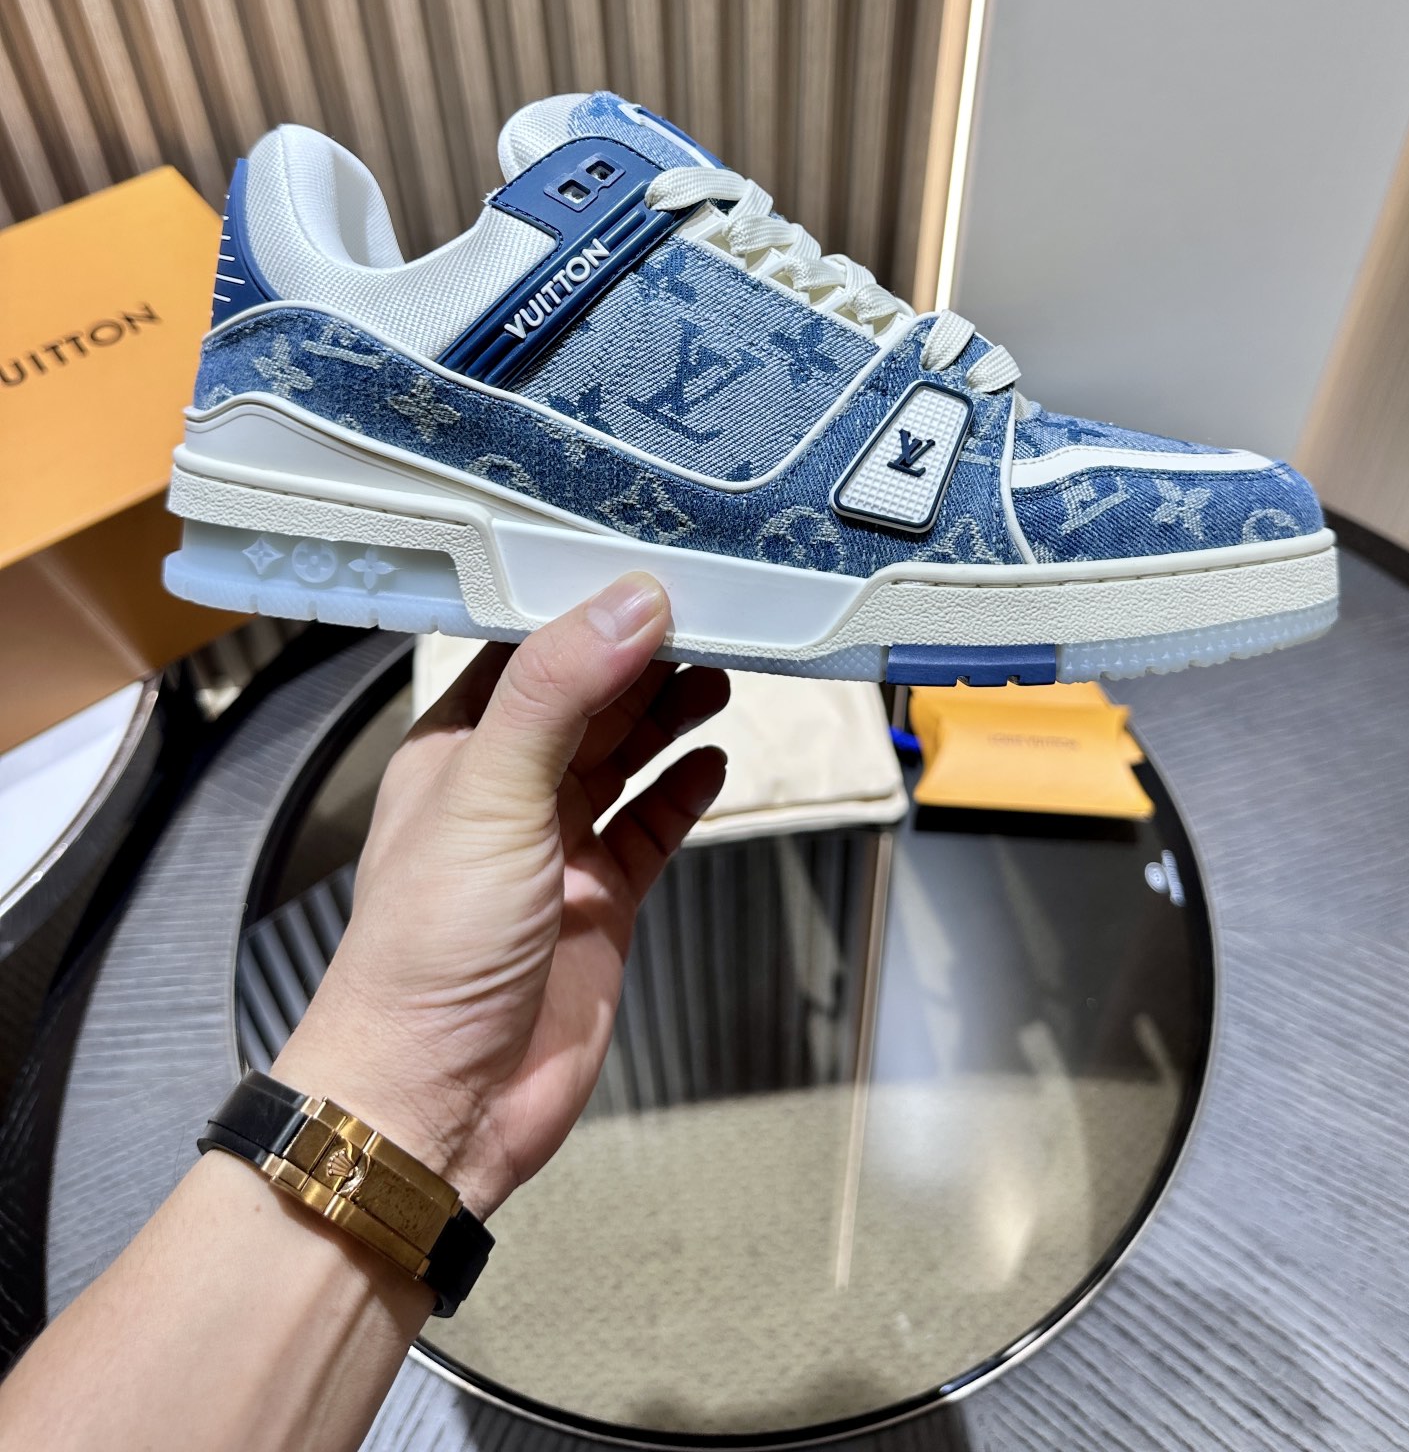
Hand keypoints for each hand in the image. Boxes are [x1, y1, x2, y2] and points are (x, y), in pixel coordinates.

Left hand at [277, 574, 728, 1216]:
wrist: (435, 1105)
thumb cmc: (425, 954)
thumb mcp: (490, 795)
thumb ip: (559, 692)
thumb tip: (630, 604)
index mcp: (457, 747)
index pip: (526, 646)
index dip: (586, 604)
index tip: (653, 562)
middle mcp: (505, 789)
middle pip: (587, 695)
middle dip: (643, 652)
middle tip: (715, 608)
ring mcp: (556, 847)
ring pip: (625, 755)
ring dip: (669, 712)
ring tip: (725, 669)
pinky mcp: (600, 903)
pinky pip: (651, 827)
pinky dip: (684, 791)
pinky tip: (713, 758)